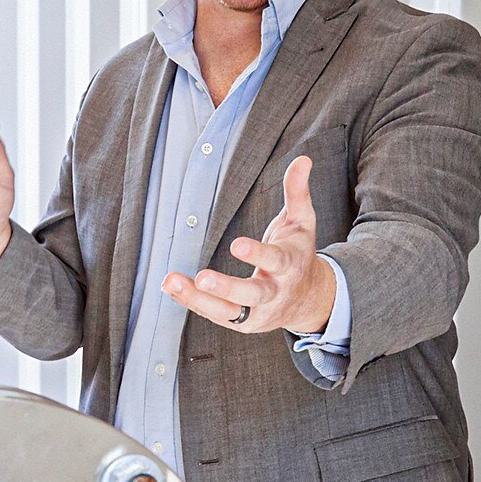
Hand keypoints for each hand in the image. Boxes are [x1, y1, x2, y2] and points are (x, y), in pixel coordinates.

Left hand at [163, 156, 336, 335]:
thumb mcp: (303, 223)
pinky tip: (171, 287)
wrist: (309, 300)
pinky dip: (191, 302)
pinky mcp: (240, 322)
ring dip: (197, 299)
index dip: (257, 254)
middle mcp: (274, 293)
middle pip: (251, 295)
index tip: (237, 245)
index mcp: (289, 266)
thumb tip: (302, 159)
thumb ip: (297, 193)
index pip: (275, 261)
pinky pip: (214, 314)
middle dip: (227, 288)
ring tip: (171, 281)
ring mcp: (256, 312)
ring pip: (227, 312)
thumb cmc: (299, 254)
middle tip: (203, 278)